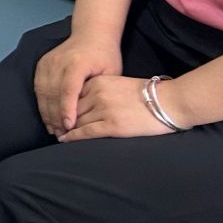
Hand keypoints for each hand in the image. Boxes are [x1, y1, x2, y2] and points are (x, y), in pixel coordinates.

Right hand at [33, 34, 122, 135]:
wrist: (91, 33)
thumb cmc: (105, 55)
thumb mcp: (111, 72)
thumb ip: (99, 92)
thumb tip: (90, 115)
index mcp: (76, 63)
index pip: (68, 90)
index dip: (67, 110)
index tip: (69, 126)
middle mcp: (58, 62)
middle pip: (53, 94)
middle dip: (56, 116)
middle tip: (62, 135)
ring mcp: (47, 63)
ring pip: (43, 92)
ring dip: (47, 113)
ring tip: (54, 130)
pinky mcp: (41, 65)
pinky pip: (38, 88)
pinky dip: (42, 104)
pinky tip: (47, 116)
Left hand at [58, 75, 177, 141]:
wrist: (170, 102)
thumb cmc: (148, 95)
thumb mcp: (118, 84)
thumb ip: (100, 90)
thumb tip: (84, 103)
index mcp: (98, 82)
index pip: (73, 95)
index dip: (64, 106)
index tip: (55, 113)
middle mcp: (98, 94)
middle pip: (72, 109)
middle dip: (62, 118)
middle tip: (52, 127)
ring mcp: (104, 110)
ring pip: (77, 121)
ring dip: (66, 129)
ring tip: (58, 135)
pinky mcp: (112, 125)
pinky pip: (85, 132)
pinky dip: (72, 137)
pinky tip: (64, 140)